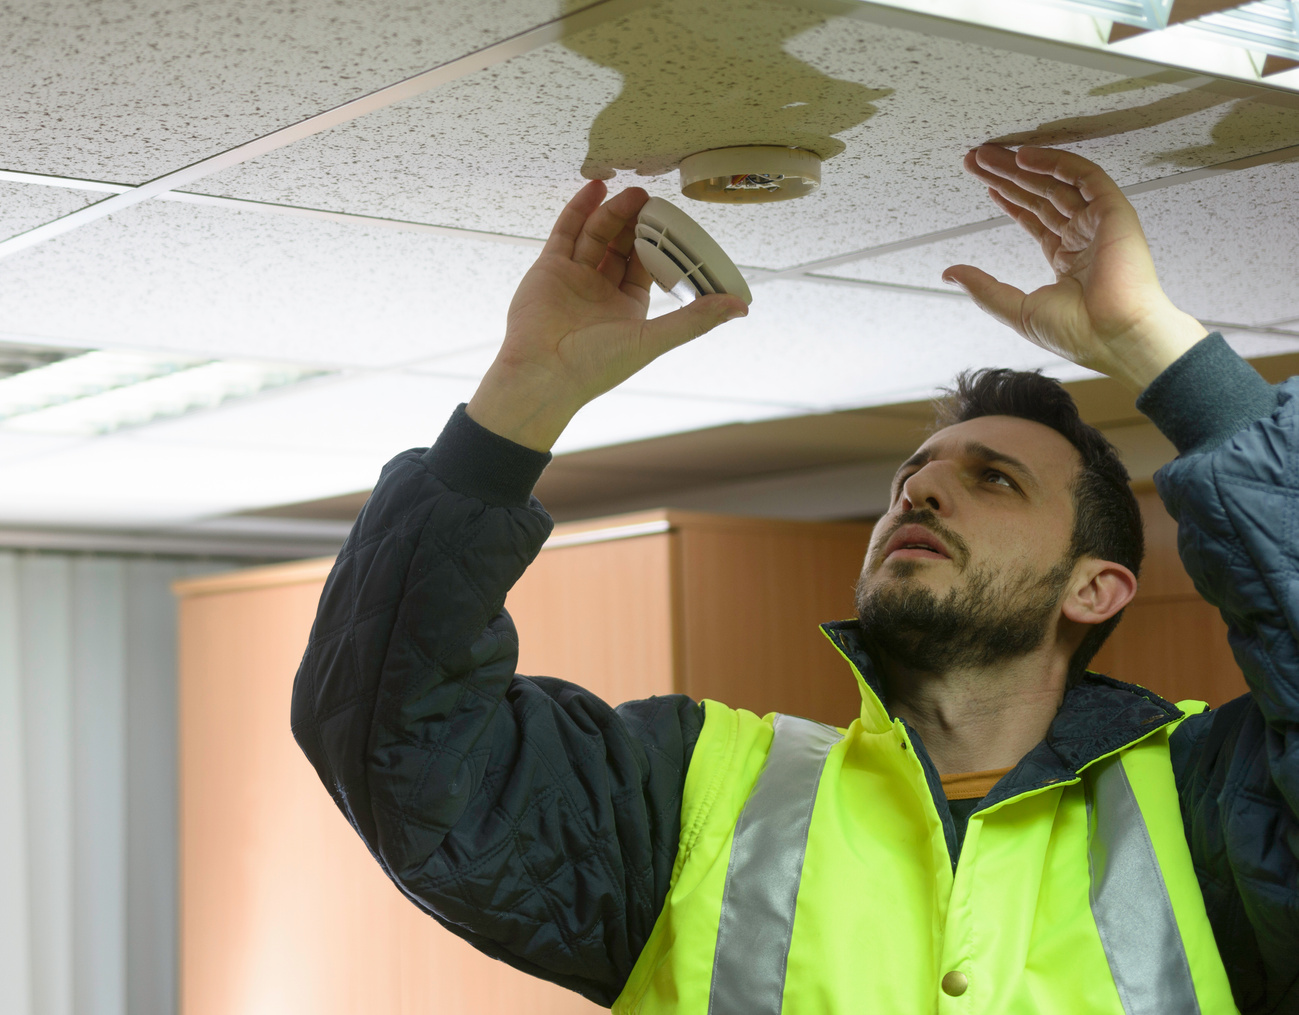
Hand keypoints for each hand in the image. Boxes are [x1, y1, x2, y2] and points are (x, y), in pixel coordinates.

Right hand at [466, 180, 747, 450]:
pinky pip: (566, 231)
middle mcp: (600, 290)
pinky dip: (580, 209)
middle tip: (652, 200)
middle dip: (637, 222)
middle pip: (622, 245)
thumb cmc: (594, 366)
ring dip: (613, 211)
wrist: (541, 374)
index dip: (660, 243)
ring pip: (596, 234)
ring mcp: (573, 276)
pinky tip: (596, 188)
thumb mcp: (652, 340)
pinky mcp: (549, 268)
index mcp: (626, 307)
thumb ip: (694, 320)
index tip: (673, 221)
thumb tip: (740, 307)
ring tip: (632, 192)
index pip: (647, 265)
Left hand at [943, 145, 1207, 391]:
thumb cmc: (1078, 333)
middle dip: (1006, 176)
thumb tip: (950, 273)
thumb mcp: (1015, 309)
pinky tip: (1025, 157)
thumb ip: (983, 288)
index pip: (1034, 218)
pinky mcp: (1113, 211)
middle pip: (1040, 195)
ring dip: (1022, 166)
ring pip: (1056, 182)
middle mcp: (1083, 236)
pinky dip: (1056, 163)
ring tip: (988, 155)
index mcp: (1067, 259)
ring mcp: (1098, 223)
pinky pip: (1084, 177)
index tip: (984, 183)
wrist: (1113, 337)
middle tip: (976, 159)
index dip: (1008, 198)